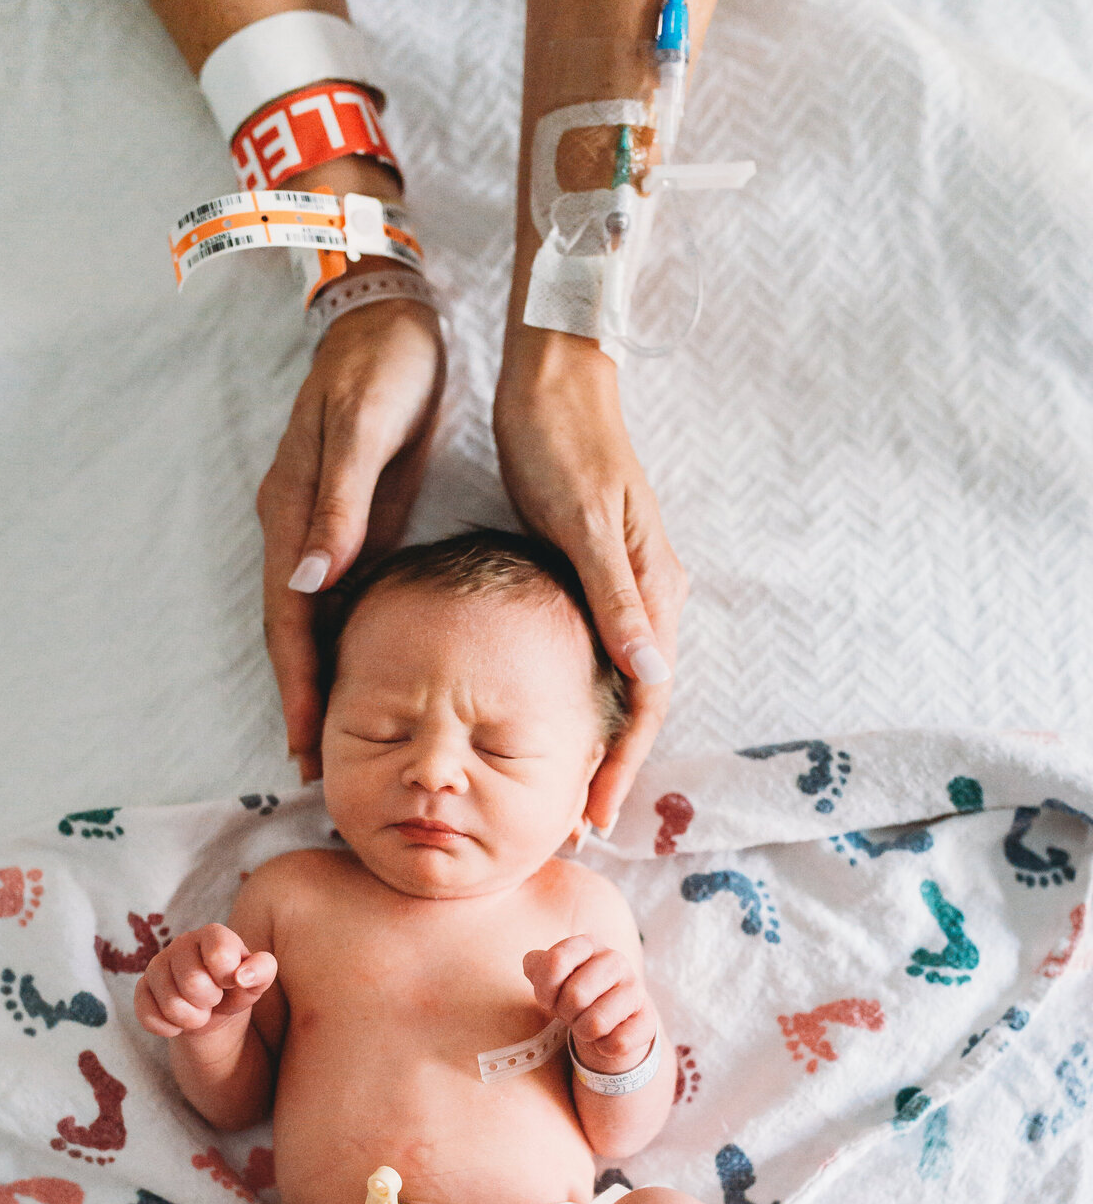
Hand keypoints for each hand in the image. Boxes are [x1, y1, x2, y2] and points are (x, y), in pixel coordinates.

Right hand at [134, 924, 277, 1038]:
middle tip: (213, 999)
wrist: (214, 1011)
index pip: (219, 955)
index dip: (228, 977)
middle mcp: (181, 944)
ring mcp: (156, 965)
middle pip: (192, 982)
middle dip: (209, 1001)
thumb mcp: (257, 981)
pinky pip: (148, 1016)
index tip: (231, 982)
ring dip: (192, 1018)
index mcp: (212, 934)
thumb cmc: (237, 988)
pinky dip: (169, 1027)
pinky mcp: (141, 988)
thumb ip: (263, 970)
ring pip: (171, 1004)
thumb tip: (243, 976)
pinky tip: (178, 1020)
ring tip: (199, 1010)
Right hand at [257, 288, 445, 779]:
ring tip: (334, 739)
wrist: (392, 314)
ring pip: (314, 619)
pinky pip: (340, 596)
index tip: (305, 740)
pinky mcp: (352, 520)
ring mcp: (324, 526)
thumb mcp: (362, 427)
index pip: (289, 616)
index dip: (296, 681)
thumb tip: (309, 578)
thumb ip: (338, 504)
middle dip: (302, 698)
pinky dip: (345, 641)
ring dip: (321, 678)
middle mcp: (299, 528)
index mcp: (294, 511)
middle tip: (314, 766)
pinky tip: (363, 674)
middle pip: (294, 631)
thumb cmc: (383, 367)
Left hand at [494, 330, 686, 832]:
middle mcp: (648, 596)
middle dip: (614, 767)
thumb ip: (617, 600)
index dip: (623, 763)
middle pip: (641, 704)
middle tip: (581, 825)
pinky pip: (598, 656)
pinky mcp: (594, 575)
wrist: (551, 377)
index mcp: (654, 588)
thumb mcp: (584, 522)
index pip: (649, 701)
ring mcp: (623, 587)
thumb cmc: (562, 442)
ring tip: (570, 792)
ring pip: (621, 686)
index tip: (596, 816)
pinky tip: (557, 723)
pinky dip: (583, 699)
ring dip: (601, 741)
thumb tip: (652, 678)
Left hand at [523, 935, 655, 1073]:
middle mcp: (614, 960)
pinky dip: (604, 1047)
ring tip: (587, 1025)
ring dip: (584, 1032)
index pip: (555, 962)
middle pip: (575, 995)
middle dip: (566, 1014)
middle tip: (572, 1013)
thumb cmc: (574, 994)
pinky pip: (619, 1042)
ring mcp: (635, 988)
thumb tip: (534, 963)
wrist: (608, 1019)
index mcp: (588, 944)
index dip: (544, 990)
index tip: (550, 998)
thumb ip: (536, 966)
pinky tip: (607, 1037)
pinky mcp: (648, 1018)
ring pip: (597, 1022)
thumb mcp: (550, 978)